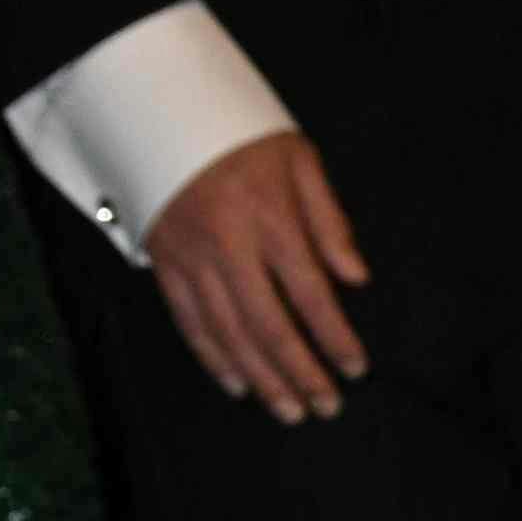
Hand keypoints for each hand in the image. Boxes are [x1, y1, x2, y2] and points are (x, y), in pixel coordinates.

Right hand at [148, 124, 369, 419]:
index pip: (311, 294)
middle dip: (301, 373)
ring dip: (262, 377)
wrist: (166, 111)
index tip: (356, 368)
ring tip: (289, 409)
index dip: (335, 338)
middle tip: (325, 406)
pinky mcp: (165, 263)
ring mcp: (192, 258)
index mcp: (270, 220)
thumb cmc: (243, 136)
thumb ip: (330, 222)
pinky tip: (238, 384)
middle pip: (269, 325)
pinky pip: (190, 321)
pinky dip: (213, 358)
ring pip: (229, 333)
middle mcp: (229, 246)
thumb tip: (356, 277)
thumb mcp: (300, 161)